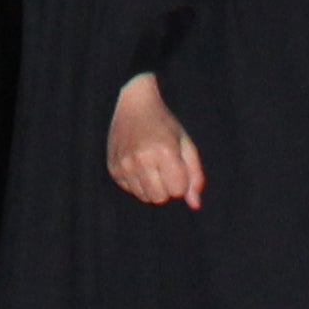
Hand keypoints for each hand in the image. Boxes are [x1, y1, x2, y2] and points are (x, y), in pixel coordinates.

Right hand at [105, 73, 204, 208]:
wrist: (133, 103)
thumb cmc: (164, 124)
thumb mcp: (185, 143)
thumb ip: (195, 175)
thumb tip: (194, 205)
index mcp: (165, 152)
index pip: (178, 191)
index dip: (181, 179)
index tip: (176, 164)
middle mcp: (142, 160)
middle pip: (160, 198)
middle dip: (166, 186)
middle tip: (163, 166)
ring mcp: (124, 164)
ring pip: (144, 197)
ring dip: (151, 186)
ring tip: (150, 164)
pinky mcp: (113, 167)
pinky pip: (129, 189)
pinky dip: (136, 181)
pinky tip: (137, 163)